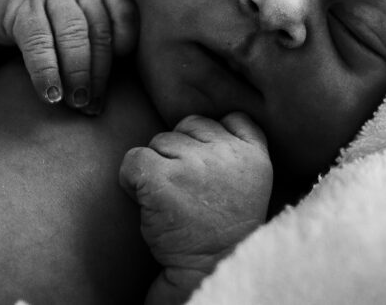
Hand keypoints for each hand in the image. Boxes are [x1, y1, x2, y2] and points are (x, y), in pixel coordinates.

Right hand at [0, 0, 136, 112]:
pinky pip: (38, 41)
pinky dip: (46, 70)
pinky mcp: (22, 8)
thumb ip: (97, 46)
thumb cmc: (49, 21)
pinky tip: (50, 92)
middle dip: (100, 73)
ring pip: (72, 34)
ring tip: (77, 102)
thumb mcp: (78, 23)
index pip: (125, 14)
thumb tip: (104, 98)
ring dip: (77, 72)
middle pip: (99, 32)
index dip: (127, 43)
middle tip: (93, 106)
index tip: (121, 71)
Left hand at [119, 113, 272, 299]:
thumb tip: (199, 127)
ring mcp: (193, 163)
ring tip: (172, 198)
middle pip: (191, 125)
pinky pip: (133, 159)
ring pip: (161, 140)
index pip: (232, 118)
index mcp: (254, 153)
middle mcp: (226, 153)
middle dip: (183, 150)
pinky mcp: (161, 179)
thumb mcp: (253, 182)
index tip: (210, 166)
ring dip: (159, 165)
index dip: (213, 137)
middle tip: (188, 188)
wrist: (207, 268)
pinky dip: (131, 179)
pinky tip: (146, 200)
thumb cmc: (224, 227)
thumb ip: (237, 149)